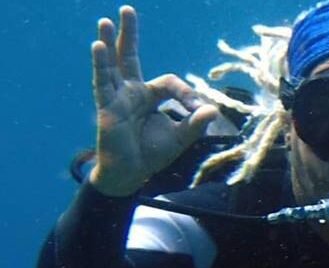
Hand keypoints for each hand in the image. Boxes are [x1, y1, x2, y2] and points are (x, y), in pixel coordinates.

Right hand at [89, 5, 217, 195]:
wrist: (132, 174)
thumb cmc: (153, 155)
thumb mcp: (179, 138)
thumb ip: (195, 124)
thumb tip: (214, 109)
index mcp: (150, 97)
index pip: (169, 82)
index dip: (186, 93)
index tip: (198, 110)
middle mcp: (132, 92)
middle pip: (129, 57)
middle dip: (128, 35)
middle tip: (127, 10)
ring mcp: (117, 98)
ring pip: (113, 65)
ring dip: (109, 43)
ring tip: (105, 21)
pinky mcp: (107, 107)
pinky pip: (103, 83)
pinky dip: (101, 65)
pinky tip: (98, 46)